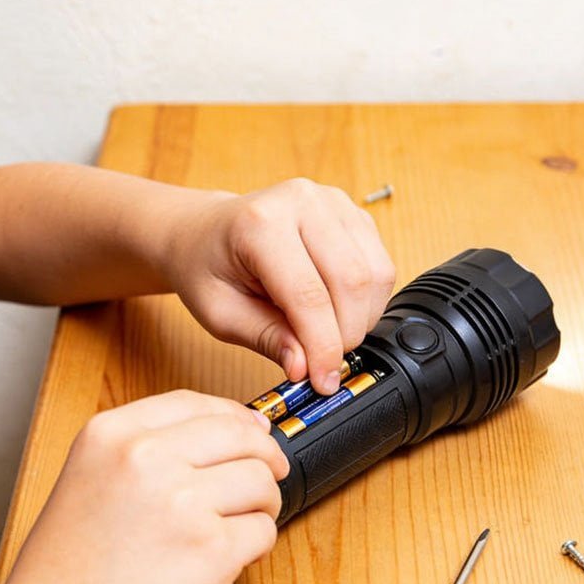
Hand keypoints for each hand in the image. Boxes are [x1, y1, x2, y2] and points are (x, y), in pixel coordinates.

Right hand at [0, 390, 288, 583]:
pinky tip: (222, 558)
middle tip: (262, 479)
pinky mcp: (210, 547)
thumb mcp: (90, 478)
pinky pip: (263, 530)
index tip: (249, 429)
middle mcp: (143, 457)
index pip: (194, 402)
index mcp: (108, 434)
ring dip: (260, 504)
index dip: (233, 415)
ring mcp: (179, 499)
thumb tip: (233, 428)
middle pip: (239, 434)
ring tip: (232, 526)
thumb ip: (146, 448)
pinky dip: (254, 546)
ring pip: (259, 480)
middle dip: (261, 457)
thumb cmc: (67, 570)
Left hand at [165, 178, 394, 394]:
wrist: (203, 231)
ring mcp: (332, 202)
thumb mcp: (219, 312)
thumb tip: (305, 367)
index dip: (322, 347)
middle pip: (351, 282)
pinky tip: (336, 312)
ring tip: (326, 336)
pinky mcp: (353, 213)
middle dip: (345, 336)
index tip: (323, 381)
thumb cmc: (206, 266)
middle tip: (323, 363)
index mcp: (260, 223)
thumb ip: (265, 337)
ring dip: (360, 320)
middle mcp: (302, 202)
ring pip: (374, 275)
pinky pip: (380, 266)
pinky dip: (367, 301)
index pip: (308, 295)